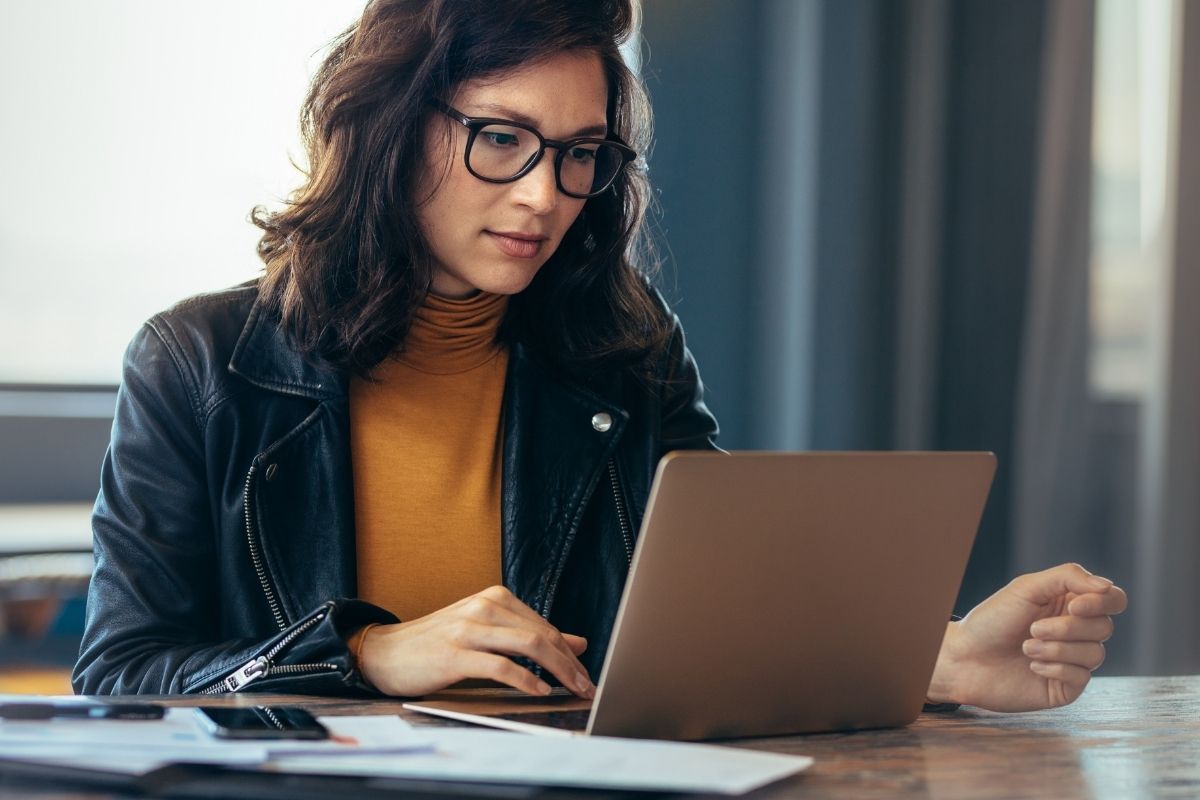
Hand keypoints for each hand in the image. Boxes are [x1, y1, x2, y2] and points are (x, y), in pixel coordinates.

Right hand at [357, 585, 594, 698]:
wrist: (385, 651)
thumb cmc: (437, 644)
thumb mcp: (487, 632)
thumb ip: (529, 635)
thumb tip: (577, 643)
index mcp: (495, 598)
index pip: (545, 626)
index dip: (570, 653)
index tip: (586, 675)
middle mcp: (485, 607)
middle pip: (542, 634)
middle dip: (570, 664)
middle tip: (587, 686)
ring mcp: (469, 628)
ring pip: (528, 645)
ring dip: (557, 670)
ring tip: (571, 689)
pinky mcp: (454, 654)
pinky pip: (500, 666)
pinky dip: (525, 680)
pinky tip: (539, 690)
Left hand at [927, 563, 1127, 711]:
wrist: (965, 658)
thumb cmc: (992, 620)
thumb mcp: (1027, 588)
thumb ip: (1068, 577)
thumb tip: (1107, 586)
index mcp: (1070, 604)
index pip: (1113, 599)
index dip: (1102, 602)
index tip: (1074, 606)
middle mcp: (1076, 631)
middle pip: (1104, 627)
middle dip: (1067, 628)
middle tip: (1033, 628)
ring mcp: (1073, 660)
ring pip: (1096, 653)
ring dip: (1057, 648)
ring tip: (1026, 647)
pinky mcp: (1066, 686)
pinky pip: (1082, 676)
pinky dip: (1055, 668)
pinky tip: (1032, 666)